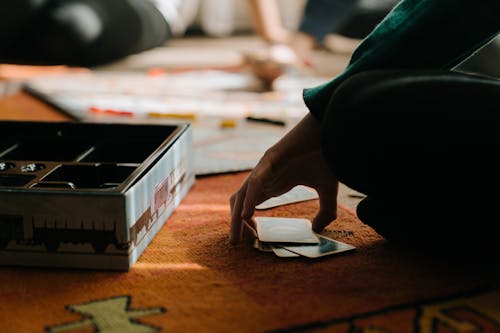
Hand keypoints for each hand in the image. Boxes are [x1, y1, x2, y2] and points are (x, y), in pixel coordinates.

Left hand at [229, 113, 338, 243]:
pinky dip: (249, 199)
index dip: (246, 222)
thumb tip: (317, 229)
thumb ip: (325, 211)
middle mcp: (264, 177)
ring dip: (236, 217)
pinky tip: (246, 215)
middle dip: (235, 224)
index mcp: (273, 184)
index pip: (250, 205)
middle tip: (235, 244)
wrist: (332, 130)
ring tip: (236, 237)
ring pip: (242, 194)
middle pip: (240, 202)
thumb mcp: (327, 190)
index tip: (254, 238)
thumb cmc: (326, 156)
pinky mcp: (270, 159)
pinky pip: (255, 182)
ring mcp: (264, 168)